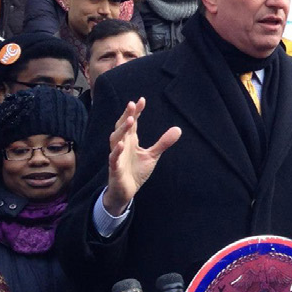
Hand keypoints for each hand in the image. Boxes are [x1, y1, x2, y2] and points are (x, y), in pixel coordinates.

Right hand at [101, 98, 181, 215]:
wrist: (126, 191)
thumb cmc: (136, 171)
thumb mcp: (152, 155)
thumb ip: (163, 142)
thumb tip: (178, 129)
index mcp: (131, 141)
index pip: (132, 123)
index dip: (136, 111)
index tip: (142, 100)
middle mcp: (122, 145)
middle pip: (122, 127)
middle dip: (127, 115)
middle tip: (132, 104)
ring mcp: (117, 156)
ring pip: (115, 139)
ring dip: (122, 130)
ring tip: (131, 120)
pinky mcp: (115, 168)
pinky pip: (113, 158)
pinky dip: (116, 151)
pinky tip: (121, 145)